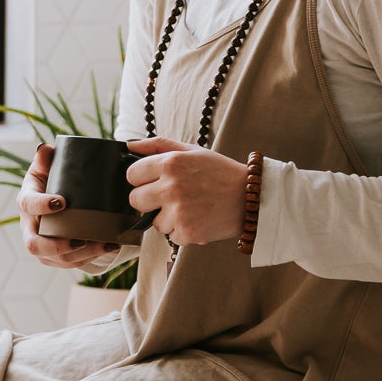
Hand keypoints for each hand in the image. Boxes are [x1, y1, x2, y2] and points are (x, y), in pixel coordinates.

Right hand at [17, 142, 123, 272]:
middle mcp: (30, 228)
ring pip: (58, 258)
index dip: (41, 205)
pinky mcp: (56, 258)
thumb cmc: (49, 183)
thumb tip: (45, 149)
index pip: (28, 205)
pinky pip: (71, 263)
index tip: (61, 201)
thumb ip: (45, 159)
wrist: (53, 203)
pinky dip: (91, 257)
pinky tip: (108, 246)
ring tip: (104, 244)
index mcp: (26, 202)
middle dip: (58, 246)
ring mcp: (42, 246)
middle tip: (80, 239)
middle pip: (35, 245)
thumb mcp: (45, 168)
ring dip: (83, 254)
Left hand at [126, 136, 247, 247]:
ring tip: (191, 207)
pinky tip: (198, 218)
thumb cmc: (221, 173)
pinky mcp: (186, 232)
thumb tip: (130, 146)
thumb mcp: (193, 151)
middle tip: (170, 197)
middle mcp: (171, 187)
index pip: (132, 175)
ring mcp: (178, 212)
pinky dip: (182, 230)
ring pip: (154, 221)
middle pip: (135, 200)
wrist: (252, 198)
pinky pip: (170, 235)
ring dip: (168, 217)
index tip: (154, 181)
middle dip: (148, 200)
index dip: (142, 179)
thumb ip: (159, 145)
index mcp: (171, 164)